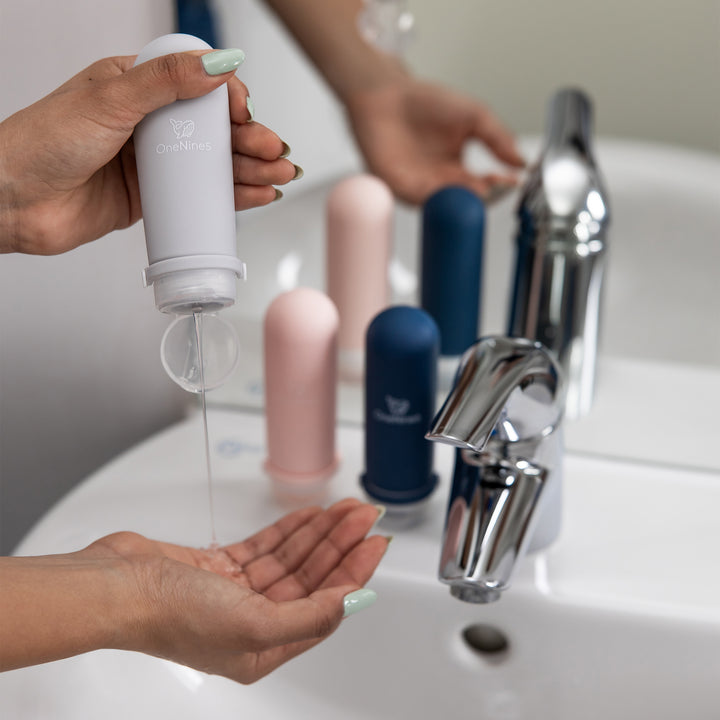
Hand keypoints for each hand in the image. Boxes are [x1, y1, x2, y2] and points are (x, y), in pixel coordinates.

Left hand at [0, 50, 299, 254]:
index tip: (245, 113)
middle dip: (250, 140)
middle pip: (214, 128)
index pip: (199, 87)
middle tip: (274, 153)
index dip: (229, 99)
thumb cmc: (42, 143)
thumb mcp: (109, 99)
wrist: (13, 202)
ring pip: (213, 163)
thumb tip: (217, 64)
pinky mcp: (153, 197)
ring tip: (278, 176)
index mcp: (136, 87)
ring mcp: (153, 163)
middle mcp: (148, 124)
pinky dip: (231, 197)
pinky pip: (200, 195)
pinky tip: (254, 196)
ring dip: (250, 169)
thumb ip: (165, 81)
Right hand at [84, 499, 387, 682]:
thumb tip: (351, 603)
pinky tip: (310, 515)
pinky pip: (266, 546)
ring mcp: (236, 592)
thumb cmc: (172, 615)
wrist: (118, 585)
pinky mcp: (220, 567)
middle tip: (365, 516)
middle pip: (312, 578)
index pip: (325, 606)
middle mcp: (252, 621)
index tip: (376, 543)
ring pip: (292, 558)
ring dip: (319, 532)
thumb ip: (308, 617)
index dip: (354, 573)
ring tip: (346, 508)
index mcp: (263, 647)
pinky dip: (289, 530)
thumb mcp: (251, 625)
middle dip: (341, 545)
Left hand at [345, 74, 525, 204]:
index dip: (501, 187)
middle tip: (497, 186)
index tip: (513, 180)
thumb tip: (522, 162)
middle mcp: (440, 185)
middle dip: (485, 198)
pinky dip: (438, 200)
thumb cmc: (425, 102)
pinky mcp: (400, 190)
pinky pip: (421, 202)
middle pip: (467, 204)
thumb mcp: (474, 116)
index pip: (485, 189)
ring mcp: (420, 189)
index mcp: (458, 172)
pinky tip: (452, 190)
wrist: (388, 94)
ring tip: (478, 188)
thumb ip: (498, 138)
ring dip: (464, 202)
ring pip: (448, 207)